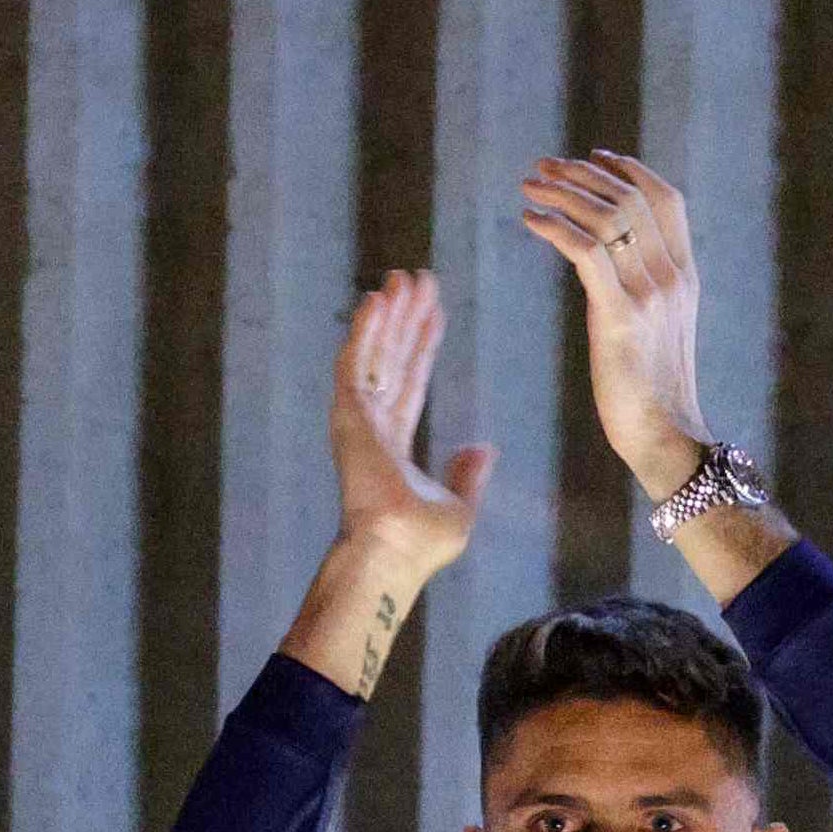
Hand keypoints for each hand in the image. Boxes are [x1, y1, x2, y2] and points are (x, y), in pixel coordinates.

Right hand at [280, 272, 496, 694]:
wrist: (396, 554)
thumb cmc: (423, 543)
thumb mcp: (459, 505)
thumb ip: (468, 473)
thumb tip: (484, 448)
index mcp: (394, 440)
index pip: (412, 378)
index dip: (422, 342)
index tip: (435, 310)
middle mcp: (372, 423)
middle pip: (392, 356)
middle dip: (405, 316)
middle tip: (416, 277)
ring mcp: (356, 418)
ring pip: (374, 352)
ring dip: (387, 314)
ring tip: (400, 277)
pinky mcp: (348, 416)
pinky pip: (356, 362)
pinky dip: (366, 331)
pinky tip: (378, 301)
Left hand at [517, 150, 714, 499]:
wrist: (665, 437)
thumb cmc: (653, 390)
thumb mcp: (658, 327)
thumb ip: (642, 287)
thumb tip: (608, 256)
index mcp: (685, 277)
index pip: (666, 200)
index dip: (630, 170)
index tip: (593, 157)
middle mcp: (672, 279)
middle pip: (630, 199)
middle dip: (583, 174)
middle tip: (543, 167)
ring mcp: (649, 297)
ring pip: (607, 217)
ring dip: (562, 193)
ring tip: (529, 186)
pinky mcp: (620, 317)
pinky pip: (585, 251)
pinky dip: (553, 226)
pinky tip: (529, 220)